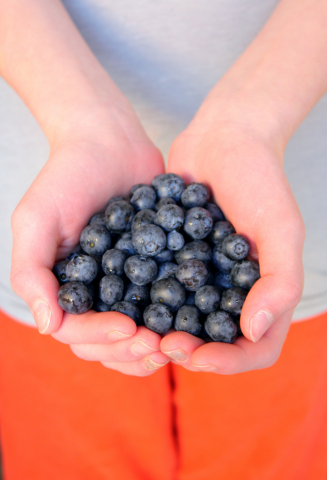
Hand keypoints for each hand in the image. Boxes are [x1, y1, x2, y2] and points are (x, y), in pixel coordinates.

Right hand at [10, 107, 168, 375]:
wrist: (109, 142)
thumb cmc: (66, 176)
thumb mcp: (36, 219)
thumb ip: (32, 271)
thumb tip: (47, 326)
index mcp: (64, 288)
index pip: (76, 331)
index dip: (100, 337)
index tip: (129, 329)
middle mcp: (94, 293)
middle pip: (107, 343)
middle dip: (130, 350)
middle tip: (158, 345)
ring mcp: (125, 284)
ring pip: (136, 333)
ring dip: (154, 346)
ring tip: (177, 341)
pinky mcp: (154, 269)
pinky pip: (165, 303)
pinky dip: (177, 318)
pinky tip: (197, 319)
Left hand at [161, 100, 304, 373]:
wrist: (224, 137)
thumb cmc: (260, 179)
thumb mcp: (280, 227)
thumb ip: (280, 281)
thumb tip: (255, 332)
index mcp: (264, 292)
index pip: (255, 348)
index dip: (228, 362)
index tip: (196, 355)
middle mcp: (232, 291)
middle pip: (215, 344)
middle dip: (189, 353)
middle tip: (161, 345)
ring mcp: (202, 276)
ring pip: (184, 323)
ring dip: (163, 334)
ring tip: (139, 331)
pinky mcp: (175, 258)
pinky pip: (160, 289)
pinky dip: (146, 302)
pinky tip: (124, 300)